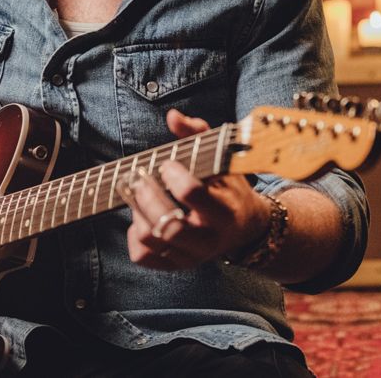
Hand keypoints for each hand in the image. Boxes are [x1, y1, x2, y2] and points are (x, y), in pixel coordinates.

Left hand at [124, 109, 269, 269]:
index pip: (193, 194)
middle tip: (139, 177)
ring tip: (139, 194)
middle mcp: (209, 239)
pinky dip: (134, 236)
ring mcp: (191, 256)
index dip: (173, 175)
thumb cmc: (229, 187)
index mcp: (225, 211)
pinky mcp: (175, 265)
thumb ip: (198, 134)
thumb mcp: (223, 160)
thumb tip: (172, 116)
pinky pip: (143, 256)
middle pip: (168, 225)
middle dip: (147, 196)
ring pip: (151, 238)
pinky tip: (141, 218)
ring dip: (137, 212)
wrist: (246, 229)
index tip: (168, 164)